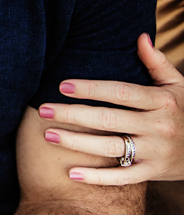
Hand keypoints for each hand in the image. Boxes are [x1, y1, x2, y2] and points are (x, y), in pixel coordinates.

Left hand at [39, 33, 183, 183]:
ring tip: (48, 135)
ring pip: (111, 148)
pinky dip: (98, 178)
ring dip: (77, 143)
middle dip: (73, 115)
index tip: (62, 86)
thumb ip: (156, 62)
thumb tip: (139, 36)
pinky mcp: (154, 172)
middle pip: (109, 120)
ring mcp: (157, 152)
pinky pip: (123, 177)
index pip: (121, 93)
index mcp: (162, 101)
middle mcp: (159, 126)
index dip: (91, 89)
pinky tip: (72, 173)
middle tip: (43, 109)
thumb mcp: (177, 85)